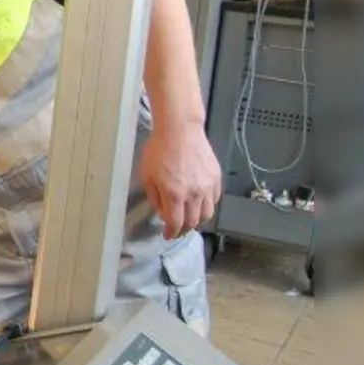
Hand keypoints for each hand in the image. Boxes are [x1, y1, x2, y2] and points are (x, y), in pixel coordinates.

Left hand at [140, 123, 221, 238]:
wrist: (180, 129)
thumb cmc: (159, 149)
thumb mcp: (147, 175)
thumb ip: (155, 198)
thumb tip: (162, 212)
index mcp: (174, 193)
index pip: (176, 223)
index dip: (171, 233)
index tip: (168, 235)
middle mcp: (194, 193)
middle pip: (193, 222)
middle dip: (184, 230)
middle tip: (177, 229)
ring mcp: (208, 186)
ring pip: (207, 214)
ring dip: (197, 220)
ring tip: (189, 219)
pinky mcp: (216, 178)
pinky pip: (214, 199)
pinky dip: (207, 206)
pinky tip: (199, 203)